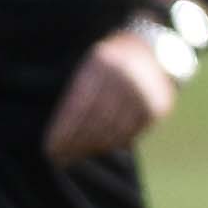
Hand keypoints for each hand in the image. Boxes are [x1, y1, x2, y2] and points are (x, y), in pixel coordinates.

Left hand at [41, 21, 180, 162]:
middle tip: (59, 158)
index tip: (50, 148)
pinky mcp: (158, 107)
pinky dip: (114, 142)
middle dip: (75, 142)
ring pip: (114, 129)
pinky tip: (99, 148)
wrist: (154, 49)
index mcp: (101, 64)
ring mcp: (144, 93)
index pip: (78, 108)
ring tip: (76, 155)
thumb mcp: (89, 62)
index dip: (63, 131)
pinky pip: (133, 131)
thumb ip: (76, 90)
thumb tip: (59, 129)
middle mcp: (124, 78)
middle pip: (95, 121)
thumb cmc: (109, 58)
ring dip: (93, 146)